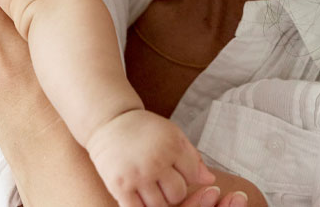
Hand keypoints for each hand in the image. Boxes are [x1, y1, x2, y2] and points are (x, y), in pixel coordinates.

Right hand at [86, 109, 216, 206]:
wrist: (109, 120)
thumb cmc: (144, 128)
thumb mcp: (172, 134)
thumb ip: (192, 157)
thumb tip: (210, 180)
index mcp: (172, 146)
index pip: (192, 177)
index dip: (186, 177)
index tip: (175, 171)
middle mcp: (156, 161)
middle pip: (176, 194)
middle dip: (173, 192)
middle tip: (162, 183)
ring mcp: (137, 175)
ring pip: (159, 205)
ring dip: (157, 201)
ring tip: (151, 189)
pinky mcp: (119, 185)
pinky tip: (140, 197)